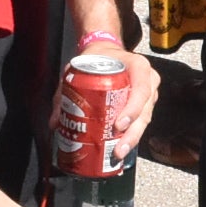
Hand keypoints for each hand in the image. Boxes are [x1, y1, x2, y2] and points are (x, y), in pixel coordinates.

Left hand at [53, 41, 158, 155]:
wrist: (106, 54)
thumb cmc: (97, 59)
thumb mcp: (80, 68)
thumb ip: (65, 92)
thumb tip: (56, 122)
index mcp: (138, 66)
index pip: (141, 89)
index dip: (132, 109)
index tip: (118, 125)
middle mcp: (148, 81)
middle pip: (145, 111)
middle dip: (132, 133)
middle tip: (118, 149)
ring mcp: (149, 94)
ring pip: (144, 120)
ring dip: (132, 138)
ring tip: (118, 152)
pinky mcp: (145, 105)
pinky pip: (141, 122)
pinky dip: (130, 135)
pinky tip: (120, 147)